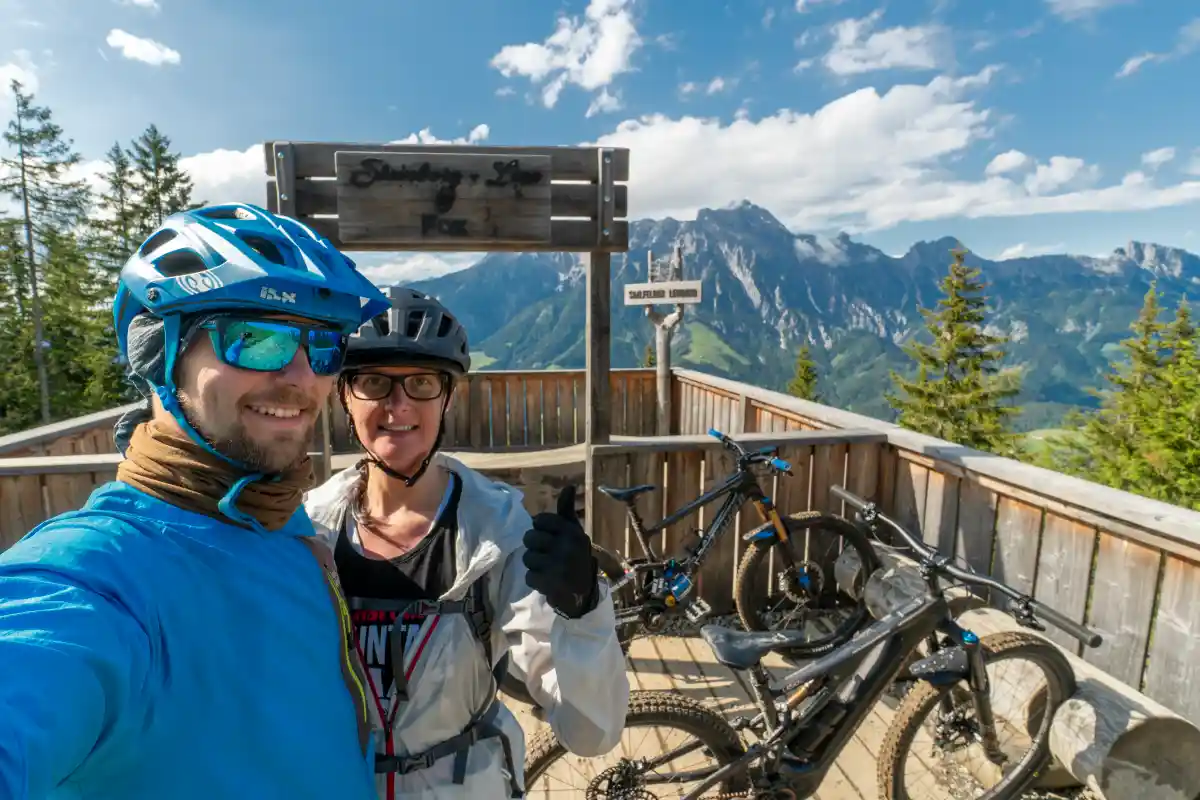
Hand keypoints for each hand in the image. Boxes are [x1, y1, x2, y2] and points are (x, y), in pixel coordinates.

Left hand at [522, 485, 599, 619]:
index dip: (539, 529)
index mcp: (572, 531)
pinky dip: (535, 580)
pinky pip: (528, 576)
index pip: (539, 520)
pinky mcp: (551, 584)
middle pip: (529, 537)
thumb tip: (570, 485)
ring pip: (526, 557)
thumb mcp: (574, 532)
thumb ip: (566, 510)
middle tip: (546, 554)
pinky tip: (546, 581)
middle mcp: (567, 546)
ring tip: (547, 568)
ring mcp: (559, 566)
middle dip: (534, 547)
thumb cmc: (576, 556)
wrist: (585, 592)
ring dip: (534, 565)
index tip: (549, 537)